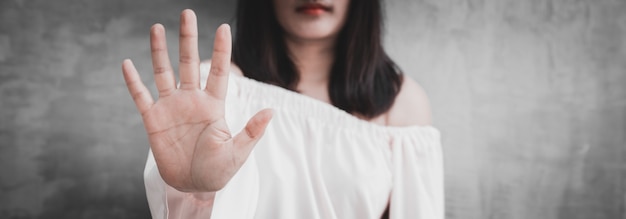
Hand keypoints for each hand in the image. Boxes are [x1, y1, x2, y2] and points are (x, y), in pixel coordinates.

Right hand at [122, 9, 272, 191]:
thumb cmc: (218, 171)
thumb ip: (251, 132)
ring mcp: (172, 108)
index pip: (219, 71)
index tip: (223, 27)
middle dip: (188, 39)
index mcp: (214, 105)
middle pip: (190, 63)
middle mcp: (192, 100)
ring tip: (157, 27)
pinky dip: (133, 82)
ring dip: (160, 51)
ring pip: (164, 72)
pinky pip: (141, 97)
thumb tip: (271, 111)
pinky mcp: (153, 120)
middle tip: (186, 14)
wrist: (193, 186)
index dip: (221, 50)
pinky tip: (127, 63)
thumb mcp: (237, 153)